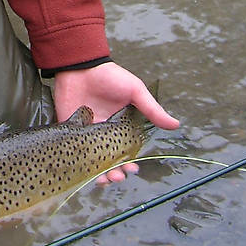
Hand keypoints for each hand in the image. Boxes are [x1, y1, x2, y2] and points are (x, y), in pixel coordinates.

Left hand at [53, 61, 179, 182]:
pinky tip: (84, 171)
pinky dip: (78, 164)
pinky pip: (73, 152)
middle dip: (114, 173)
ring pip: (91, 162)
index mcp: (120, 128)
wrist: (81, 66)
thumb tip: (175, 124)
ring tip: (104, 179)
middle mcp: (103, 134)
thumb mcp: (135, 91)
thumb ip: (151, 110)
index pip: (126, 152)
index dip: (129, 164)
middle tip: (117, 177)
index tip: (132, 169)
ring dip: (98, 174)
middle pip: (109, 162)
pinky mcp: (70, 130)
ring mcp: (86, 134)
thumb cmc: (110, 77)